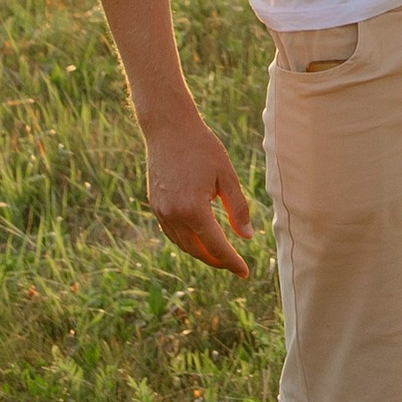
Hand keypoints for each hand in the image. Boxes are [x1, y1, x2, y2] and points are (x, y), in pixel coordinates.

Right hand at [144, 112, 255, 275]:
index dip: (232, 262)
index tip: (245, 273)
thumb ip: (238, 208)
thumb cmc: (202, 148)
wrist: (168, 129)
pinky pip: (172, 233)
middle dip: (217, 261)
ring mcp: (161, 212)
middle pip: (198, 251)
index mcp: (194, 209)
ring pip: (183, 245)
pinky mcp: (155, 206)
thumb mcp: (227, 176)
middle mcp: (174, 215)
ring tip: (219, 255)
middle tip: (234, 265)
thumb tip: (246, 237)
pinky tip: (199, 239)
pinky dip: (187, 241)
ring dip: (201, 253)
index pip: (217, 246)